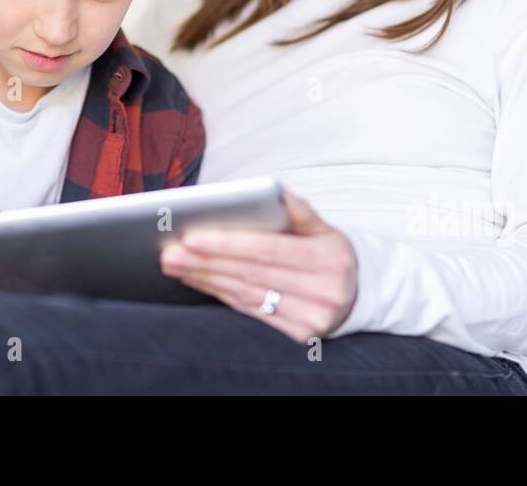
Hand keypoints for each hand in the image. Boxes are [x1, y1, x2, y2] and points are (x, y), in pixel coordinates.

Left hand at [158, 191, 358, 342]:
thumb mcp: (325, 227)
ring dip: (206, 278)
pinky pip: (250, 312)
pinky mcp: (298, 335)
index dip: (227, 244)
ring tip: (175, 264)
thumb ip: (297, 209)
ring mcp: (311, 318)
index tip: (191, 237)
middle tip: (169, 252)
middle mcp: (324, 292)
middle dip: (206, 262)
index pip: (268, 250)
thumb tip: (266, 191)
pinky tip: (199, 280)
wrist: (357, 295)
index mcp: (330, 259)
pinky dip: (220, 294)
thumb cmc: (331, 254)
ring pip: (246, 295)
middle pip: (251, 275)